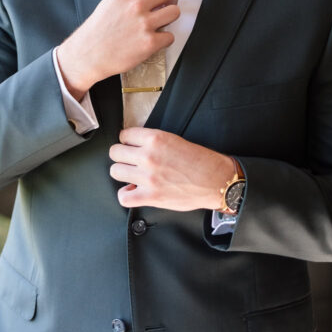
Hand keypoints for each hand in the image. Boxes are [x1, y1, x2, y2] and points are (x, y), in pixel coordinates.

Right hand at [56, 0, 179, 99]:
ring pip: (174, 12)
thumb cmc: (96, 31)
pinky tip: (156, 40)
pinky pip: (170, 36)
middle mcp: (136, 5)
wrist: (88, 55)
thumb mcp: (108, 3)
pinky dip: (165, 39)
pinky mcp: (150, 43)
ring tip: (163, 22)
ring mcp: (144, 24)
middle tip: (169, 4)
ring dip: (171, 17)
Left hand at [108, 128, 234, 210]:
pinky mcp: (151, 196)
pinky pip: (123, 197)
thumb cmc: (200, 162)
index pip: (124, 135)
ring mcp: (148, 177)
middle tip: (131, 161)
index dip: (127, 142)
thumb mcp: (175, 140)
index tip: (132, 146)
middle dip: (122, 156)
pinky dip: (126, 195)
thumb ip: (152, 142)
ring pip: (115, 171)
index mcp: (155, 139)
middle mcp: (149, 156)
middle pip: (115, 152)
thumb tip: (134, 146)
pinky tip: (134, 191)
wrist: (216, 181)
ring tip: (133, 175)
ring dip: (123, 173)